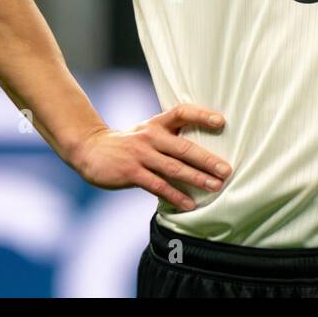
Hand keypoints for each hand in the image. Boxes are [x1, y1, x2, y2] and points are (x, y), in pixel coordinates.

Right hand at [71, 104, 231, 210]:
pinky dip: (175, 196)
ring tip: (215, 186)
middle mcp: (150, 136)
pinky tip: (189, 204)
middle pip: (183, 146)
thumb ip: (170, 138)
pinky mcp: (131, 172)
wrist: (91, 150)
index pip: (181, 112)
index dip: (202, 115)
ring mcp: (140, 154)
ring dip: (196, 178)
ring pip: (173, 167)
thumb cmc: (129, 144)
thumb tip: (203, 151)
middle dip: (207, 160)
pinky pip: (157, 185)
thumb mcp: (148, 133)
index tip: (222, 121)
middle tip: (226, 170)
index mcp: (157, 123)